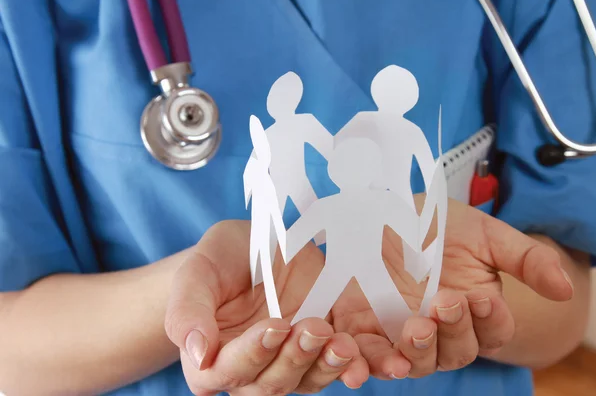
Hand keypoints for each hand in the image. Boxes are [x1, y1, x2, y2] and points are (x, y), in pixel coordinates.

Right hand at [164, 221, 368, 395]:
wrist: (259, 244)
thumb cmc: (221, 258)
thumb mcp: (197, 271)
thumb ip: (188, 311)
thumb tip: (196, 352)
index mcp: (215, 357)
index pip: (229, 371)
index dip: (251, 355)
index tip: (272, 327)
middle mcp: (255, 368)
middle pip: (273, 383)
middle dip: (295, 359)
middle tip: (312, 328)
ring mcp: (293, 359)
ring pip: (310, 380)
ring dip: (328, 366)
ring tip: (342, 344)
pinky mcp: (326, 345)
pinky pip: (344, 365)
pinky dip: (361, 366)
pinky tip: (378, 363)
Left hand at [331, 197, 573, 378]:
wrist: (390, 212)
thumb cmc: (442, 225)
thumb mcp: (485, 235)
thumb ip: (525, 258)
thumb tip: (565, 290)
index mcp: (476, 311)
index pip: (493, 330)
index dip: (491, 319)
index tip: (482, 297)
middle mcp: (443, 329)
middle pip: (458, 352)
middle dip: (454, 331)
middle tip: (444, 303)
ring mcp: (405, 332)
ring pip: (419, 362)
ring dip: (419, 352)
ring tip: (415, 328)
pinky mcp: (368, 329)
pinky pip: (369, 357)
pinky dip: (368, 365)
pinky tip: (369, 364)